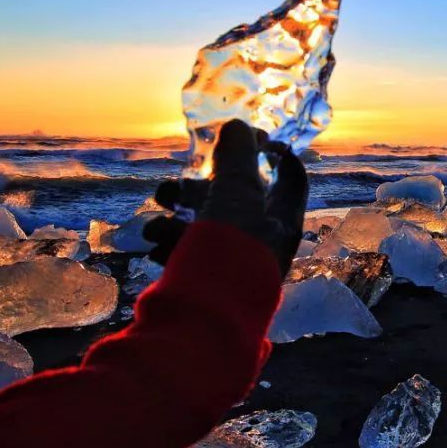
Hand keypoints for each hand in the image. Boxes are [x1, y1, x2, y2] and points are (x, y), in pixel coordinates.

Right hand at [143, 119, 307, 277]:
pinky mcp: (207, 284)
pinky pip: (187, 255)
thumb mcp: (237, 193)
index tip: (252, 139)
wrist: (206, 321)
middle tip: (170, 191)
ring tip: (156, 229)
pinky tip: (157, 250)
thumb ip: (237, 156)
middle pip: (233, 201)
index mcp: (281, 220)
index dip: (274, 153)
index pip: (290, 177)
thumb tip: (238, 126)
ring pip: (201, 227)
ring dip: (173, 221)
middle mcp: (261, 242)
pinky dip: (170, 247)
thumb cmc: (231, 250)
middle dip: (196, 191)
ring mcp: (233, 265)